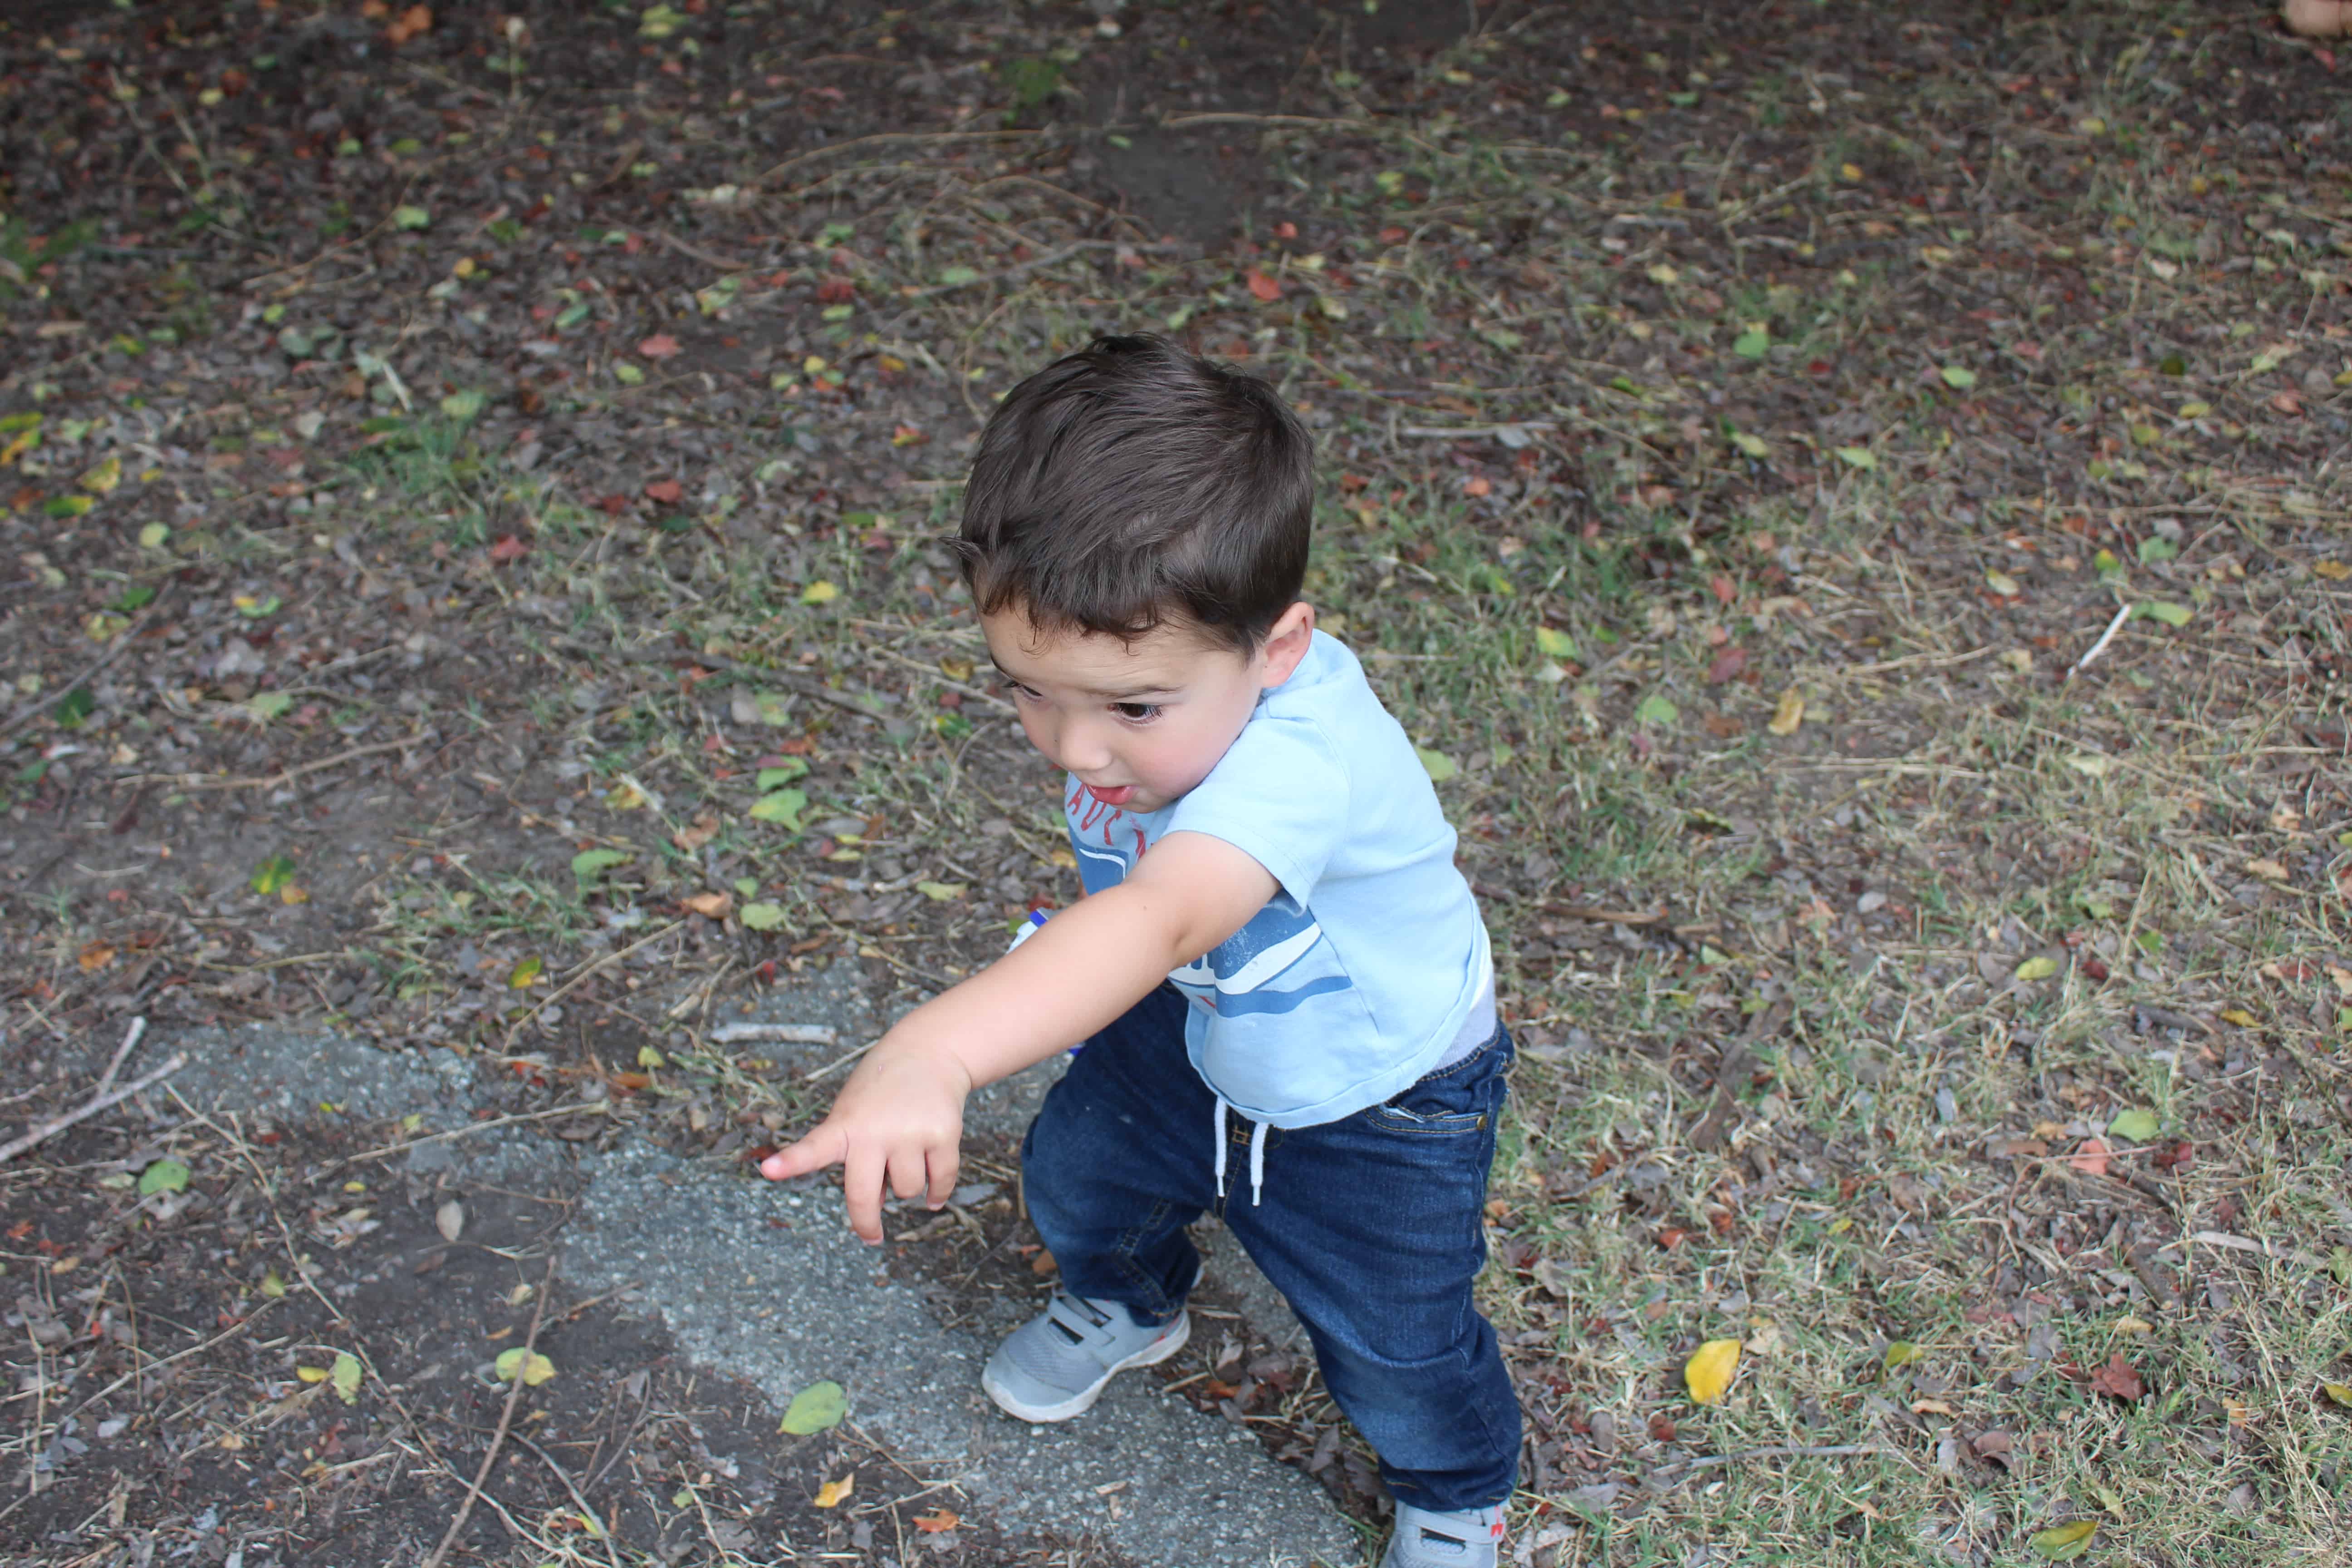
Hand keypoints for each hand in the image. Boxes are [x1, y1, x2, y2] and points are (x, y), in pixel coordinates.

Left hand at [757, 1032, 970, 1243]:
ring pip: (907, 1190)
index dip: (790, 1162)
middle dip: (867, 1222)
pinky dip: (937, 1192)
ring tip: (907, 1156)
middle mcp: (875, 1131)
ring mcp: (911, 1133)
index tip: (768, 1170)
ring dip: (907, 1186)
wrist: (928, 1053)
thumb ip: (857, 1158)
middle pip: (863, 1195)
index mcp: (845, 1126)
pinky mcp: (943, 1135)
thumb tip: (878, 1204)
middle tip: (871, 1236)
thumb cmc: (881, 1094)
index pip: (813, 1147)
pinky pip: (941, 1181)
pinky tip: (932, 1196)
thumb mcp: (855, 1117)